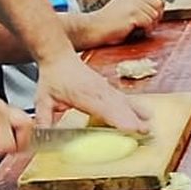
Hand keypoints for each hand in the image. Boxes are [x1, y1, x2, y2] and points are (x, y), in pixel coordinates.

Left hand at [36, 53, 152, 135]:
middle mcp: (98, 91)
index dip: (118, 119)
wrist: (58, 54)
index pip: (104, 109)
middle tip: (147, 132)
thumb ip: (43, 118)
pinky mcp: (107, 87)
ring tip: (149, 124)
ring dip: (137, 113)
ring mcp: (104, 88)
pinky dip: (134, 106)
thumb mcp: (43, 99)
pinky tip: (144, 112)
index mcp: (84, 94)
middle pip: (119, 107)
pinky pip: (123, 98)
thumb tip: (40, 135)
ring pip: (124, 102)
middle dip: (133, 120)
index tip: (130, 128)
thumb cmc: (52, 77)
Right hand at [81, 0, 164, 45]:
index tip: (151, 15)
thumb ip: (139, 4)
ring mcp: (134, 3)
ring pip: (155, 14)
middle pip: (159, 3)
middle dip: (156, 16)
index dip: (158, 5)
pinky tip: (136, 31)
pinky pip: (149, 22)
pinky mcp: (132, 14)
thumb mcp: (125, 7)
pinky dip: (146, 29)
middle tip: (146, 24)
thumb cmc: (109, 23)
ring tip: (139, 28)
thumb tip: (157, 9)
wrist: (94, 28)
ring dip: (150, 24)